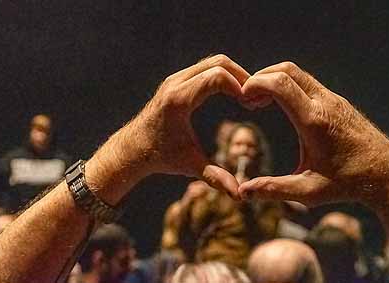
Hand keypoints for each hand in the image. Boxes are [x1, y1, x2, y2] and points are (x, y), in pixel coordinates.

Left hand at [87, 55, 249, 201]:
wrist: (133, 149)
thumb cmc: (160, 157)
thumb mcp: (190, 166)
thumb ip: (215, 178)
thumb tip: (239, 195)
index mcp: (179, 100)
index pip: (218, 77)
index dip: (241, 86)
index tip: (252, 105)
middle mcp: (176, 83)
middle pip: (219, 63)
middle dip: (242, 77)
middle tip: (256, 98)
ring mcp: (176, 79)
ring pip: (213, 62)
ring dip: (234, 74)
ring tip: (247, 97)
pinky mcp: (177, 80)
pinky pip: (206, 68)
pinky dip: (223, 75)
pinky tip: (234, 94)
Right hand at [238, 62, 388, 205]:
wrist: (387, 174)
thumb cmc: (348, 184)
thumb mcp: (308, 192)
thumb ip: (273, 190)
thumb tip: (243, 192)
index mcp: (314, 121)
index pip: (280, 83)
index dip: (255, 84)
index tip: (242, 99)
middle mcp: (324, 103)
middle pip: (286, 69)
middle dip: (260, 78)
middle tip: (247, 99)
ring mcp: (333, 99)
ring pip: (297, 73)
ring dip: (274, 80)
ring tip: (260, 102)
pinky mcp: (337, 101)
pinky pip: (307, 83)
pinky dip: (287, 85)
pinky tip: (281, 106)